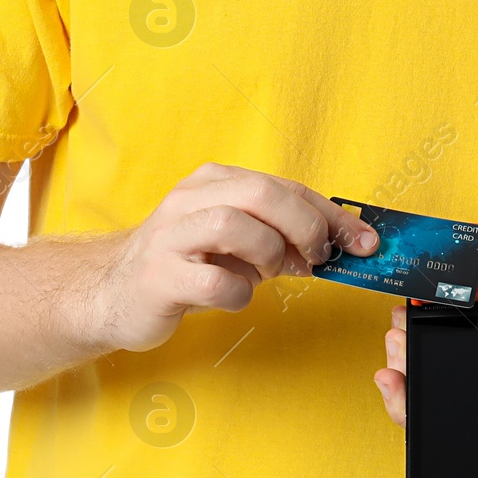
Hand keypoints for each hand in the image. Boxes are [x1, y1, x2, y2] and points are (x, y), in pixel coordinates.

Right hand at [72, 163, 375, 354]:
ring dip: (268, 254)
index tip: (365, 240)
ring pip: (234, 225)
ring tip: (268, 274)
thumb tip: (338, 244)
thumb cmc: (186, 264)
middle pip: (261, 193)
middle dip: (305, 226)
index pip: (285, 186)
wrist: (112, 293)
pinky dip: (237, 293)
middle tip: (320, 257)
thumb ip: (280, 235)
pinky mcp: (159, 277)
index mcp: (215, 181)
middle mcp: (191, 199)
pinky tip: (234, 296)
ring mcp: (171, 236)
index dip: (331, 213)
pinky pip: (213, 282)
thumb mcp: (236, 241)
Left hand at [372, 255, 477, 426]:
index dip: (423, 406)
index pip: (470, 413)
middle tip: (392, 342)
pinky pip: (457, 329)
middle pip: (445, 390)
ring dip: (413, 349)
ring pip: (444, 362)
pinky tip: (414, 308)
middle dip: (408, 371)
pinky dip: (432, 320)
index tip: (393, 382)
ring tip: (395, 326)